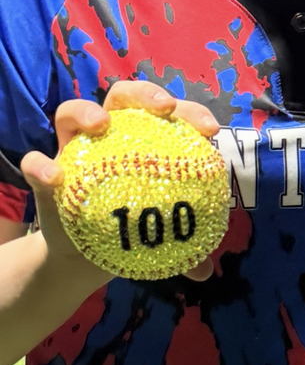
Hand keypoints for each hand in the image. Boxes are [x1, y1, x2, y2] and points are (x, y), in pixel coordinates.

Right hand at [21, 82, 219, 282]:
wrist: (80, 259)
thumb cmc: (126, 230)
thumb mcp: (155, 237)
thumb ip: (182, 248)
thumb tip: (206, 271)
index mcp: (139, 138)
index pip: (164, 112)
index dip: (189, 111)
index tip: (209, 129)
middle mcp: (104, 135)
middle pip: (121, 97)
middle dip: (144, 93)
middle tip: (164, 108)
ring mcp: (71, 150)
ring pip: (71, 111)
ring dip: (85, 112)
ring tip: (101, 125)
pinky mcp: (44, 175)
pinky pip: (35, 163)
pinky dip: (41, 166)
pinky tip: (54, 178)